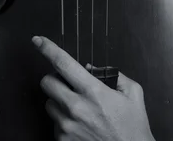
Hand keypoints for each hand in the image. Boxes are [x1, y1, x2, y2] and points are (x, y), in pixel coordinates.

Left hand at [32, 36, 154, 140]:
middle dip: (55, 79)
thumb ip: (114, 75)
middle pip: (46, 82)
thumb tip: (93, 69)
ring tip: (79, 108)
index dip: (48, 49)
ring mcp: (67, 126)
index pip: (64, 63)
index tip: (38, 41)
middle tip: (68, 83)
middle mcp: (76, 108)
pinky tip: (80, 124)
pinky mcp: (62, 140)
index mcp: (94, 91)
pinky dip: (63, 120)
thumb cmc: (132, 128)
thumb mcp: (133, 94)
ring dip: (59, 101)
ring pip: (49, 103)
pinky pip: (54, 123)